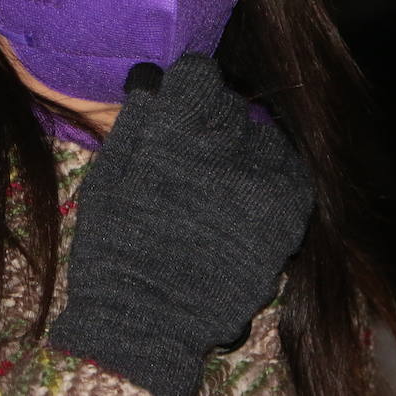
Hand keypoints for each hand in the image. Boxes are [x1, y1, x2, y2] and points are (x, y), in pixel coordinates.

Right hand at [48, 55, 314, 395]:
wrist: (151, 321)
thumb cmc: (116, 247)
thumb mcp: (107, 176)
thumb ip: (137, 119)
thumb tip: (158, 79)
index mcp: (177, 128)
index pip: (198, 74)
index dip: (185, 90)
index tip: (178, 108)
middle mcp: (226, 143)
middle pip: (229, 104)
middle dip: (210, 122)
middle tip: (192, 157)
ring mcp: (264, 177)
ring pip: (261, 135)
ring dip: (242, 151)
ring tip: (219, 186)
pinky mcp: (288, 210)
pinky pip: (287, 169)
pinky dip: (269, 176)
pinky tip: (246, 196)